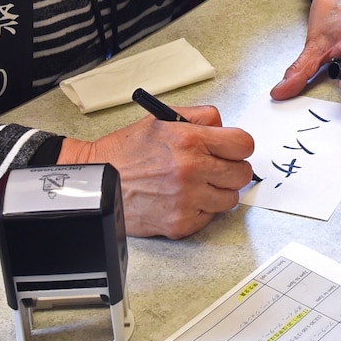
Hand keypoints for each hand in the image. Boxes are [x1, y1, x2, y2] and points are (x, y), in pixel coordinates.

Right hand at [58, 107, 253, 238]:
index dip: (239, 147)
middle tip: (217, 168)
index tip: (233, 150)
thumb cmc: (126, 152)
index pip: (243, 145)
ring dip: (218, 191)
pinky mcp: (180, 223)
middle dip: (232, 169)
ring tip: (198, 184)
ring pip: (230, 199)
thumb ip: (200, 117)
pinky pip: (210, 217)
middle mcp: (191, 169)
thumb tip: (225, 127)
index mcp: (190, 140)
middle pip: (242, 174)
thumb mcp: (162, 119)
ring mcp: (187, 199)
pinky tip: (184, 198)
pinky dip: (201, 210)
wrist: (97, 181)